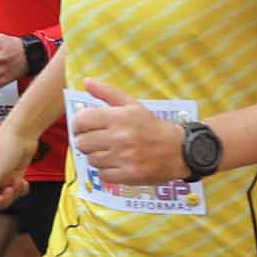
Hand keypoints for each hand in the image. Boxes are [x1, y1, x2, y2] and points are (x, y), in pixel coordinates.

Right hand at [0, 118, 34, 211]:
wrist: (23, 133)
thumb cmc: (6, 147)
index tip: (0, 196)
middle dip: (5, 199)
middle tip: (10, 189)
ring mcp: (2, 178)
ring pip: (6, 197)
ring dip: (14, 193)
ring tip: (18, 183)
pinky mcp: (14, 176)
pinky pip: (16, 191)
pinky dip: (21, 189)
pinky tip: (23, 182)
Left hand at [67, 81, 186, 185]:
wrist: (178, 150)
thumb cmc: (151, 126)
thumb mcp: (132, 105)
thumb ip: (107, 92)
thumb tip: (86, 81)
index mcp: (119, 117)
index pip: (81, 121)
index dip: (78, 125)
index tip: (84, 128)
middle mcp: (119, 137)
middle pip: (82, 143)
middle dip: (86, 142)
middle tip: (96, 142)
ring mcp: (123, 157)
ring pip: (91, 160)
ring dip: (97, 157)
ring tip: (110, 153)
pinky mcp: (127, 175)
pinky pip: (102, 175)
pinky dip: (106, 171)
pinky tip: (116, 164)